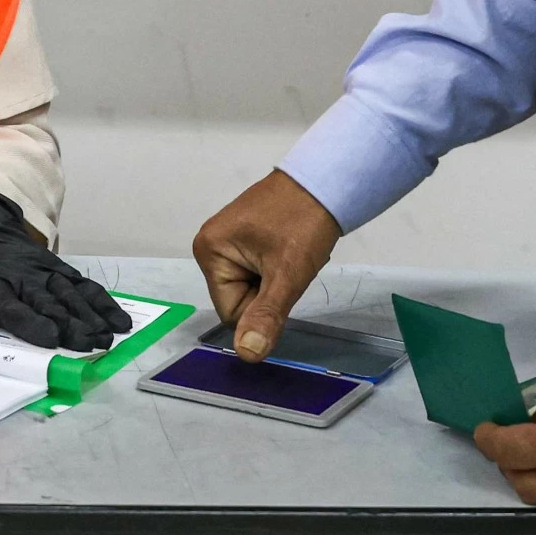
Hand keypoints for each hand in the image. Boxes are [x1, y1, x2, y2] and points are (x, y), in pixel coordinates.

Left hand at [0, 187, 130, 351]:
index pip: (6, 301)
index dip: (27, 319)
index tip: (49, 337)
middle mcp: (15, 273)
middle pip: (45, 300)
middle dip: (69, 322)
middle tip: (89, 343)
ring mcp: (38, 269)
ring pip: (68, 292)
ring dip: (90, 314)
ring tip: (107, 335)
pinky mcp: (53, 267)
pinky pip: (80, 283)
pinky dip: (101, 300)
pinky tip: (118, 320)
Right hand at [192, 169, 340, 361]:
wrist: (326, 180)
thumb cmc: (304, 220)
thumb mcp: (288, 273)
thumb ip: (266, 315)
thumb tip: (247, 354)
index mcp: (209, 252)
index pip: (231, 312)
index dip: (262, 306)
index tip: (283, 278)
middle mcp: (209, 245)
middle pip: (239, 299)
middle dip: (270, 289)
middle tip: (289, 263)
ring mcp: (225, 239)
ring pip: (252, 286)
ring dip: (276, 278)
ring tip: (290, 254)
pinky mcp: (243, 236)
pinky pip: (257, 270)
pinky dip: (277, 266)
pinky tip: (288, 248)